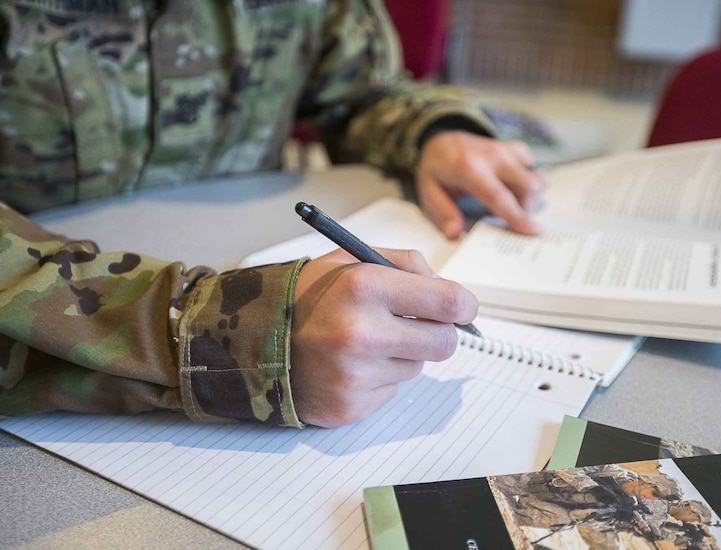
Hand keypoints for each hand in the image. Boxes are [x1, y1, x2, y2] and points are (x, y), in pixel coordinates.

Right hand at [290, 247, 478, 426]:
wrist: (256, 339)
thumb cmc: (310, 296)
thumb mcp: (352, 260)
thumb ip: (406, 265)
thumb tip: (453, 296)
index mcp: (365, 286)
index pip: (448, 303)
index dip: (464, 306)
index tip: (462, 308)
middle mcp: (361, 333)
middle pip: (444, 344)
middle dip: (438, 333)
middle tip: (417, 325)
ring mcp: (355, 375)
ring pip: (418, 368)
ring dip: (404, 354)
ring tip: (367, 342)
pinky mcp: (351, 406)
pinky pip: (393, 390)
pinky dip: (382, 377)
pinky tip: (353, 364)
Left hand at [415, 131, 546, 238]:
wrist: (442, 139)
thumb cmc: (437, 168)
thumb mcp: (429, 191)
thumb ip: (443, 213)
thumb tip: (454, 234)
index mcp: (469, 169)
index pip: (499, 196)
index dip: (517, 215)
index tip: (532, 231)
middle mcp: (493, 157)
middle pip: (528, 186)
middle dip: (528, 209)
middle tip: (513, 221)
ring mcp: (507, 150)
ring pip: (537, 177)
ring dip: (531, 197)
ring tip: (512, 205)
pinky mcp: (515, 149)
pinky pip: (534, 168)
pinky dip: (529, 182)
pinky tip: (513, 189)